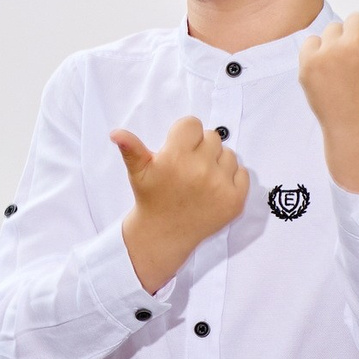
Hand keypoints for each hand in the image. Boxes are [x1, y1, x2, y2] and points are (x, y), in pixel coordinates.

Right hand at [113, 116, 249, 293]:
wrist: (164, 234)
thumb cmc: (151, 198)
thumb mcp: (137, 172)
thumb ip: (131, 148)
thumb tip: (116, 133)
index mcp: (175, 159)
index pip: (192, 124)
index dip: (184, 134)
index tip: (178, 147)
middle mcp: (199, 169)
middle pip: (212, 137)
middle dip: (200, 147)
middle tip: (187, 166)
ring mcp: (220, 185)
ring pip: (228, 153)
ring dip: (216, 162)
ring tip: (200, 178)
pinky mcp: (236, 199)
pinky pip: (242, 172)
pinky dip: (231, 177)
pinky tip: (214, 188)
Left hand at [299, 9, 358, 193]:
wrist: (358, 129)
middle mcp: (355, 45)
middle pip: (356, 19)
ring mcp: (329, 54)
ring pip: (333, 29)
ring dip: (338, 42)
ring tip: (347, 68)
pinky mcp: (308, 64)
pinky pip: (311, 41)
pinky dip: (318, 52)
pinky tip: (330, 71)